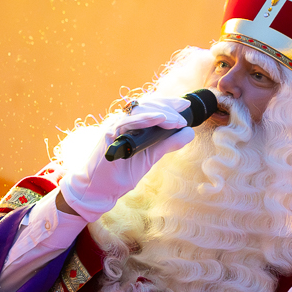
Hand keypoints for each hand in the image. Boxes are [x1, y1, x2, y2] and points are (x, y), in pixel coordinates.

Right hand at [58, 97, 193, 222]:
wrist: (101, 189)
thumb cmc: (123, 172)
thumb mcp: (152, 156)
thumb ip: (168, 143)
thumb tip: (190, 132)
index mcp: (133, 123)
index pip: (151, 106)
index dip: (168, 103)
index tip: (185, 104)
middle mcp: (124, 121)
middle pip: (147, 104)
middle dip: (168, 106)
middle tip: (183, 115)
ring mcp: (115, 126)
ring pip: (139, 110)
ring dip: (160, 113)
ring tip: (176, 121)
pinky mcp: (109, 134)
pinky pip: (127, 122)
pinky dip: (144, 119)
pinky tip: (159, 118)